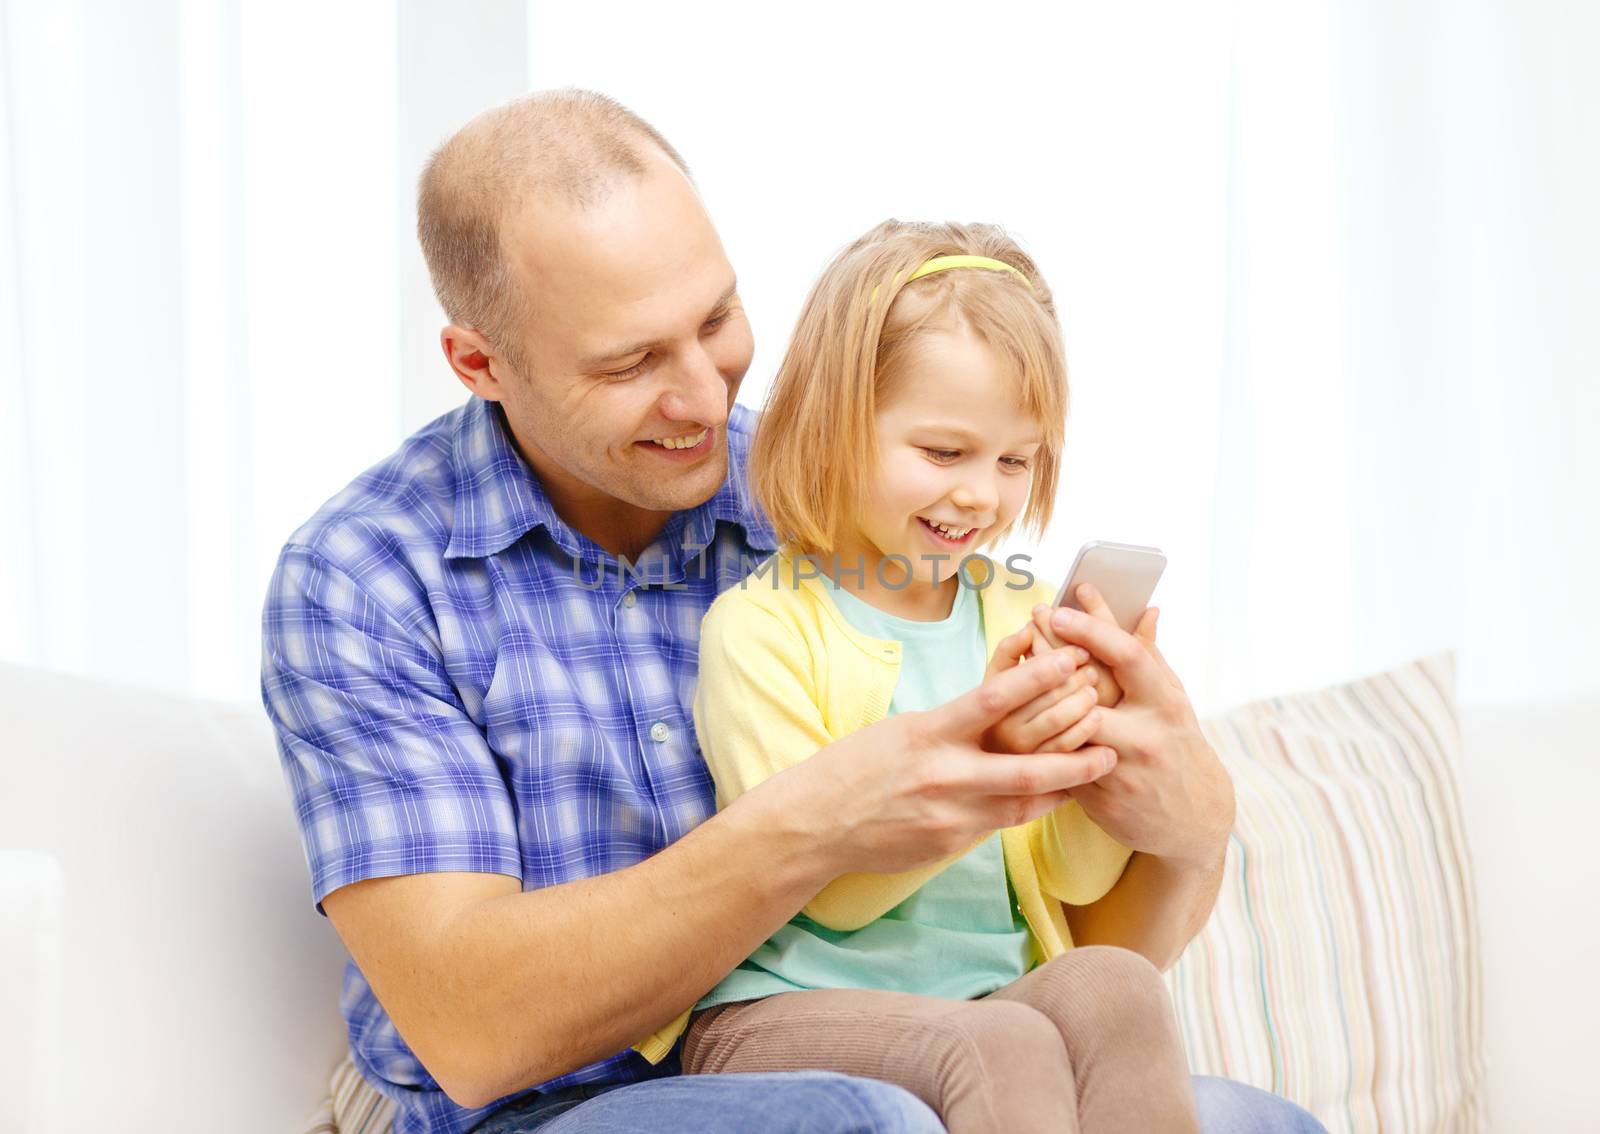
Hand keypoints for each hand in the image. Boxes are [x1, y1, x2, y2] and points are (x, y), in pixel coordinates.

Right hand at [793, 650, 1118, 875]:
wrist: (816, 824)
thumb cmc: (854, 766)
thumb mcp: (900, 730)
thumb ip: (950, 725)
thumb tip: (994, 711)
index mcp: (928, 734)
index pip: (992, 700)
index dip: (1038, 679)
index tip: (1073, 658)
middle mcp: (943, 775)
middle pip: (1024, 766)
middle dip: (1075, 756)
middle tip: (1113, 742)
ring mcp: (949, 815)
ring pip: (1022, 802)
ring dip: (1063, 786)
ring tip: (1098, 770)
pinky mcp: (949, 844)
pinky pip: (1000, 825)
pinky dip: (1028, 808)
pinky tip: (1053, 797)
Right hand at [981, 626, 1101, 754]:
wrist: (978, 766)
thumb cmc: (993, 713)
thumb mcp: (993, 681)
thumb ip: (1008, 652)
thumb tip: (1029, 629)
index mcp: (989, 701)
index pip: (1024, 677)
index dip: (1055, 662)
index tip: (1078, 653)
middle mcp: (1002, 730)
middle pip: (1048, 701)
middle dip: (1075, 682)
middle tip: (1092, 672)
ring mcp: (1020, 756)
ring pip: (1059, 725)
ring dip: (1083, 704)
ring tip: (1093, 692)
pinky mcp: (1038, 775)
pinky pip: (1067, 750)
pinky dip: (1085, 730)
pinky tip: (1096, 719)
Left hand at [1039, 603, 1234, 869]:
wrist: (1193, 820)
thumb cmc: (1177, 745)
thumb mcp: (1174, 701)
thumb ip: (1152, 658)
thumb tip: (1145, 608)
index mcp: (1166, 705)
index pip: (1128, 657)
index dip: (1094, 628)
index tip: (1063, 606)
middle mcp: (1144, 736)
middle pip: (1088, 688)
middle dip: (1055, 650)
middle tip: (1034, 618)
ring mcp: (1119, 769)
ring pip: (1065, 726)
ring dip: (1039, 692)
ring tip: (1019, 656)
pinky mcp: (1096, 797)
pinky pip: (1058, 760)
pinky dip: (1037, 731)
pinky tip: (1018, 705)